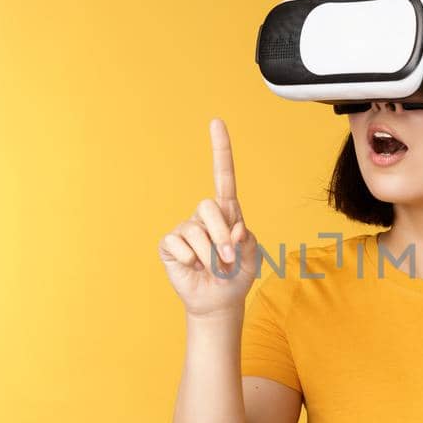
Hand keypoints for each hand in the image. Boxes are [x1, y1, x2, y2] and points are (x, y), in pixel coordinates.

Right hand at [159, 118, 260, 317]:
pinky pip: (177, 244)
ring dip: (209, 255)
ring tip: (213, 269)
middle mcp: (205, 216)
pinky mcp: (170, 244)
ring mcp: (186, 229)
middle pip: (208, 207)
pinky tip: (192, 267)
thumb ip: (247, 241)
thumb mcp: (252, 258)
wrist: (219, 301)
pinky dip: (189, 259)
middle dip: (220, 235)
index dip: (220, 150)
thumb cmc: (237, 275)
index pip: (224, 176)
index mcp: (228, 213)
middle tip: (228, 259)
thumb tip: (235, 228)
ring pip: (194, 231)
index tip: (216, 122)